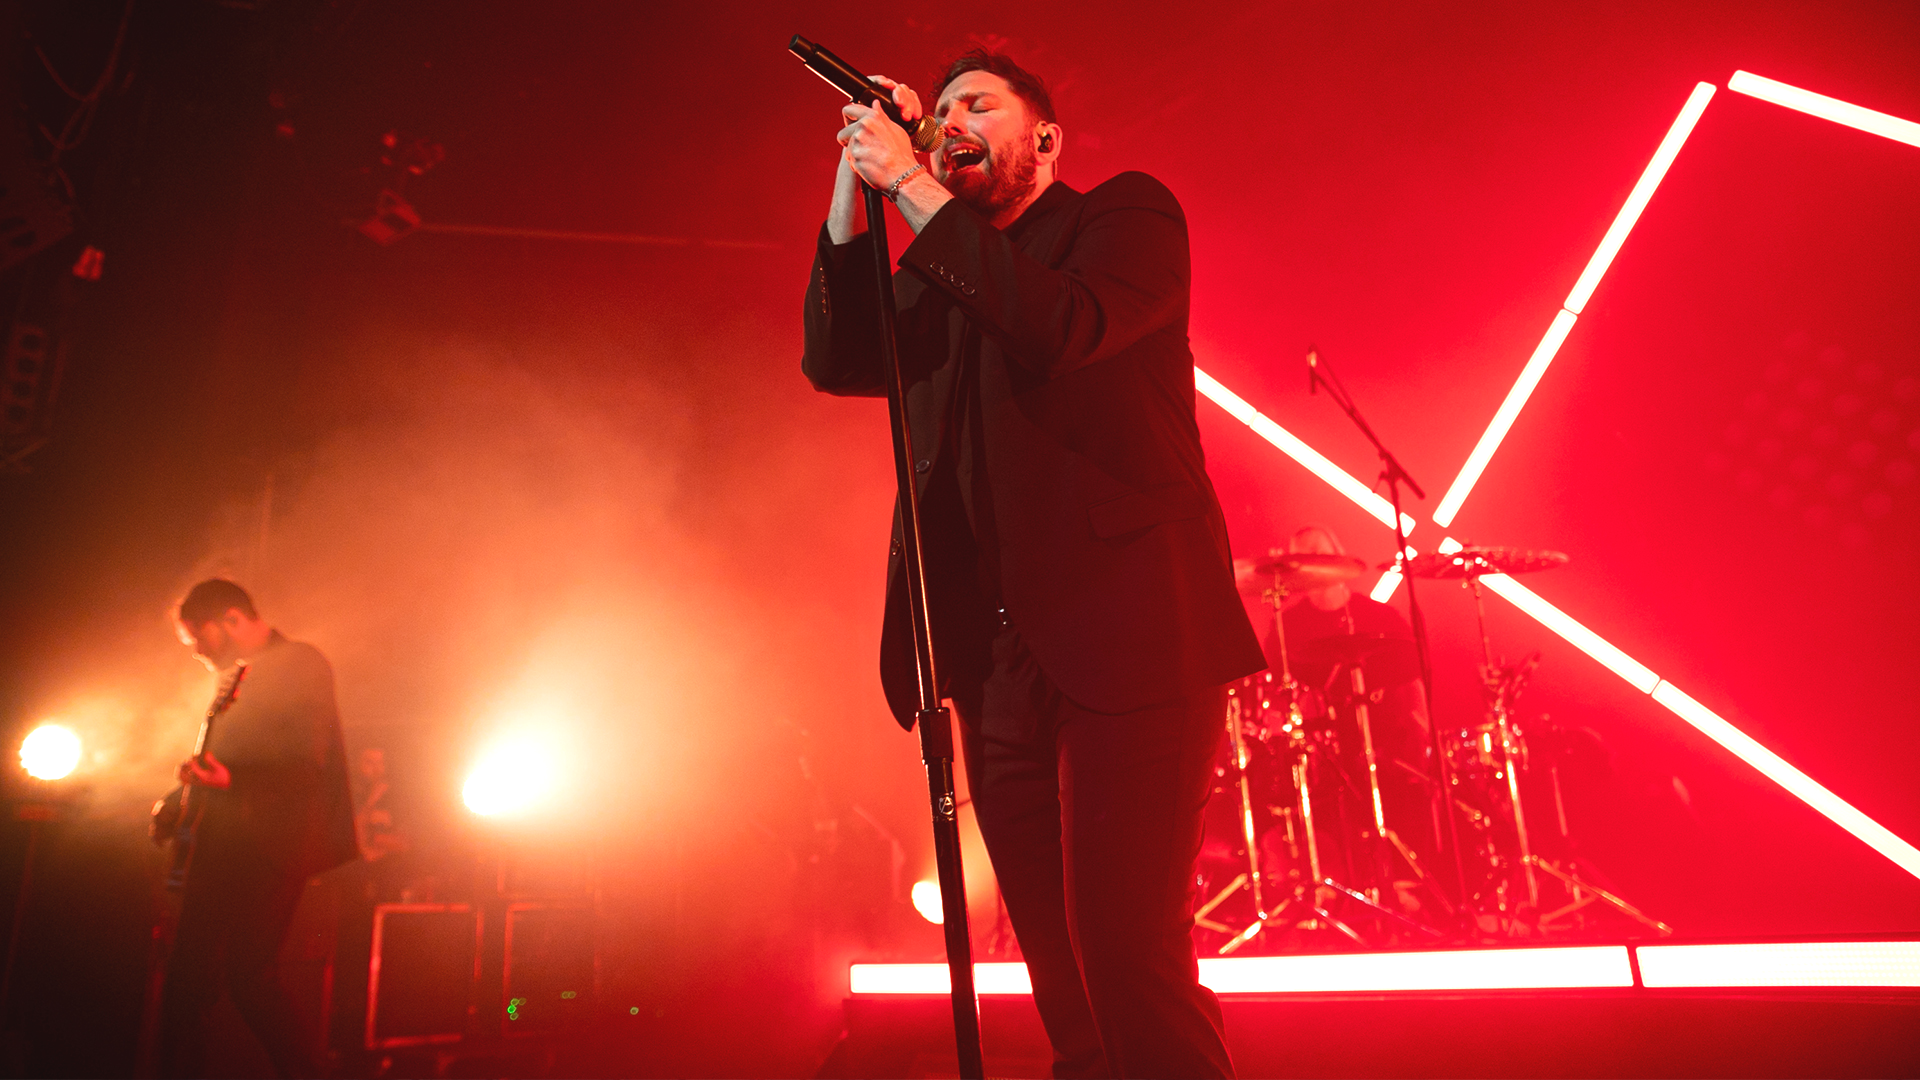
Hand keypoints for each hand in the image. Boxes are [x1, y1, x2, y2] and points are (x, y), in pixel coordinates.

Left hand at [178, 751, 231, 789]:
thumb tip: (207, 753)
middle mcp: (197, 780)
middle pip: (184, 774)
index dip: (193, 760)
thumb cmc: (223, 777)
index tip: (196, 756)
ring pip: (183, 779)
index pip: (193, 767)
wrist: (225, 786)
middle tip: (187, 760)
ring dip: (182, 771)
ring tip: (185, 765)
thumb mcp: (219, 768)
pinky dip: (184, 776)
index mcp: (202, 776)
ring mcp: (196, 783)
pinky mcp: (197, 784)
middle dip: (184, 766)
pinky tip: (188, 772)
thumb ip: (211, 760)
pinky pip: (186, 781)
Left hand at [838, 75, 922, 192]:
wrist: (902, 174)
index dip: (848, 119)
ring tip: (871, 159)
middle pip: (842, 133)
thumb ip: (881, 116)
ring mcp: (857, 142)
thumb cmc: (901, 154)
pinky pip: (850, 161)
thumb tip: (875, 104)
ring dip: (854, 155)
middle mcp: (863, 127)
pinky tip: (871, 166)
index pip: (848, 110)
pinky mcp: (854, 157)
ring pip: (846, 149)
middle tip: (863, 149)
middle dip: (848, 142)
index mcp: (872, 117)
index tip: (851, 125)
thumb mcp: (895, 129)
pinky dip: (857, 165)